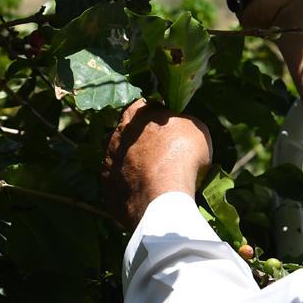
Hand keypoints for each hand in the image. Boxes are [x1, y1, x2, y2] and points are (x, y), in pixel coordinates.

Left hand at [102, 100, 211, 228]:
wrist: (162, 196)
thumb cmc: (182, 155)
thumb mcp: (195, 128)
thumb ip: (182, 122)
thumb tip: (179, 126)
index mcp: (136, 113)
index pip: (147, 107)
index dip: (160, 117)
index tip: (172, 128)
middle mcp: (116, 133)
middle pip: (131, 133)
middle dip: (145, 141)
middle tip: (165, 154)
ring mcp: (108, 160)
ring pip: (123, 158)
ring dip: (136, 164)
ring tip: (158, 177)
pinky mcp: (106, 184)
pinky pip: (120, 181)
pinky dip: (131, 185)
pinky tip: (148, 192)